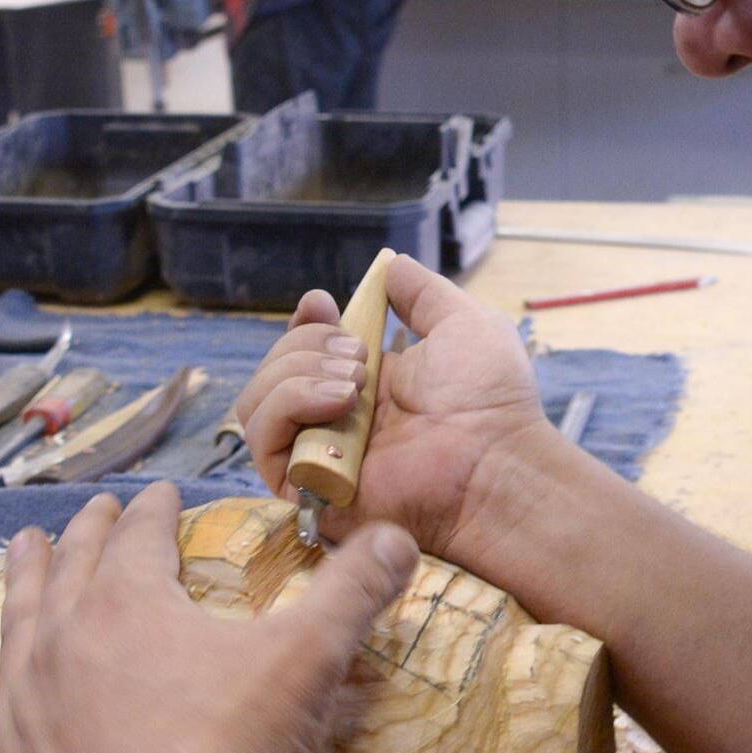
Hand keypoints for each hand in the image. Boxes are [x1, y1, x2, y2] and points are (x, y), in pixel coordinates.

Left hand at [0, 484, 419, 752]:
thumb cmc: (239, 752)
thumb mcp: (311, 658)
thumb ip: (354, 590)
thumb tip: (400, 536)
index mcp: (134, 600)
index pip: (145, 535)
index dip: (157, 510)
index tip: (165, 493)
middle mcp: (67, 634)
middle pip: (78, 564)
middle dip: (94, 532)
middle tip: (101, 510)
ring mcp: (23, 697)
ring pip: (18, 614)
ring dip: (24, 572)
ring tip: (24, 543)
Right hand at [235, 255, 556, 556]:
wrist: (495, 460)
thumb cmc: (491, 400)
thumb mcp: (462, 324)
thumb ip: (423, 293)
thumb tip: (392, 266)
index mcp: (368, 387)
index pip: (302, 354)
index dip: (303, 324)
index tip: (322, 303)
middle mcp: (336, 421)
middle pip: (273, 370)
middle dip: (306, 345)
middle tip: (361, 357)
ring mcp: (319, 455)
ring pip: (255, 402)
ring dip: (296, 374)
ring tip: (354, 383)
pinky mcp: (307, 486)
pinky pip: (261, 440)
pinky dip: (289, 406)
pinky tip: (339, 403)